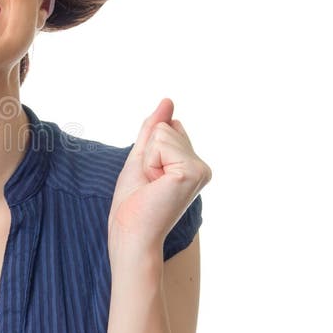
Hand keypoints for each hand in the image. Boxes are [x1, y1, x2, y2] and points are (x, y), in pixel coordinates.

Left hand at [108, 99, 211, 267]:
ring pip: (163, 133)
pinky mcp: (192, 171)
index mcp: (193, 164)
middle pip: (165, 128)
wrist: (131, 231)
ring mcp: (200, 169)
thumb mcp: (142, 157)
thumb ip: (154, 129)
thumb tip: (167, 101)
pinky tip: (156, 185)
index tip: (149, 176)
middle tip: (148, 183)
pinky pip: (161, 142)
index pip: (168, 128)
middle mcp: (202, 167)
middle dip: (147, 153)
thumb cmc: (133, 202)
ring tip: (151, 185)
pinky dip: (149, 162)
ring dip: (147, 158)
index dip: (148, 149)